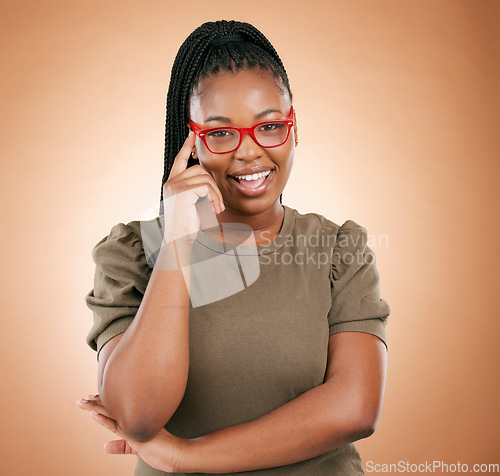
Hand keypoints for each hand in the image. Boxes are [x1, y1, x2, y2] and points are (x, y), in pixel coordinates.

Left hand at [76, 395, 185, 472]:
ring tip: (81, 401)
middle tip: (83, 398)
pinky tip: (92, 413)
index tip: (93, 398)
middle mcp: (134, 419)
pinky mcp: (135, 434)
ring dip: (95, 406)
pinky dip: (103, 418)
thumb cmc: (161, 451)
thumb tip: (104, 447)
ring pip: (112, 413)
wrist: (178, 454)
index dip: (104, 405)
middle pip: (112, 408)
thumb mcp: (137, 449)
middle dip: (97, 402)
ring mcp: (135, 425)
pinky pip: (115, 425)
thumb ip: (121, 447)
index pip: (116, 411)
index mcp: (134, 422)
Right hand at [162, 130, 224, 244]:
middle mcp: (171, 182)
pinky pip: (206, 187)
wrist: (179, 240)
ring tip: (217, 209)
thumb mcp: (193, 204)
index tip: (193, 134)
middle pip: (199, 169)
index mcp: (172, 183)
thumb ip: (197, 190)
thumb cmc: (188, 225)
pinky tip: (214, 210)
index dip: (186, 146)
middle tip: (218, 205)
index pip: (179, 159)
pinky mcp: (182, 191)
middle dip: (213, 186)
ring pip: (205, 178)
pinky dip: (214, 198)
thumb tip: (209, 180)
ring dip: (216, 194)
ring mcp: (175, 186)